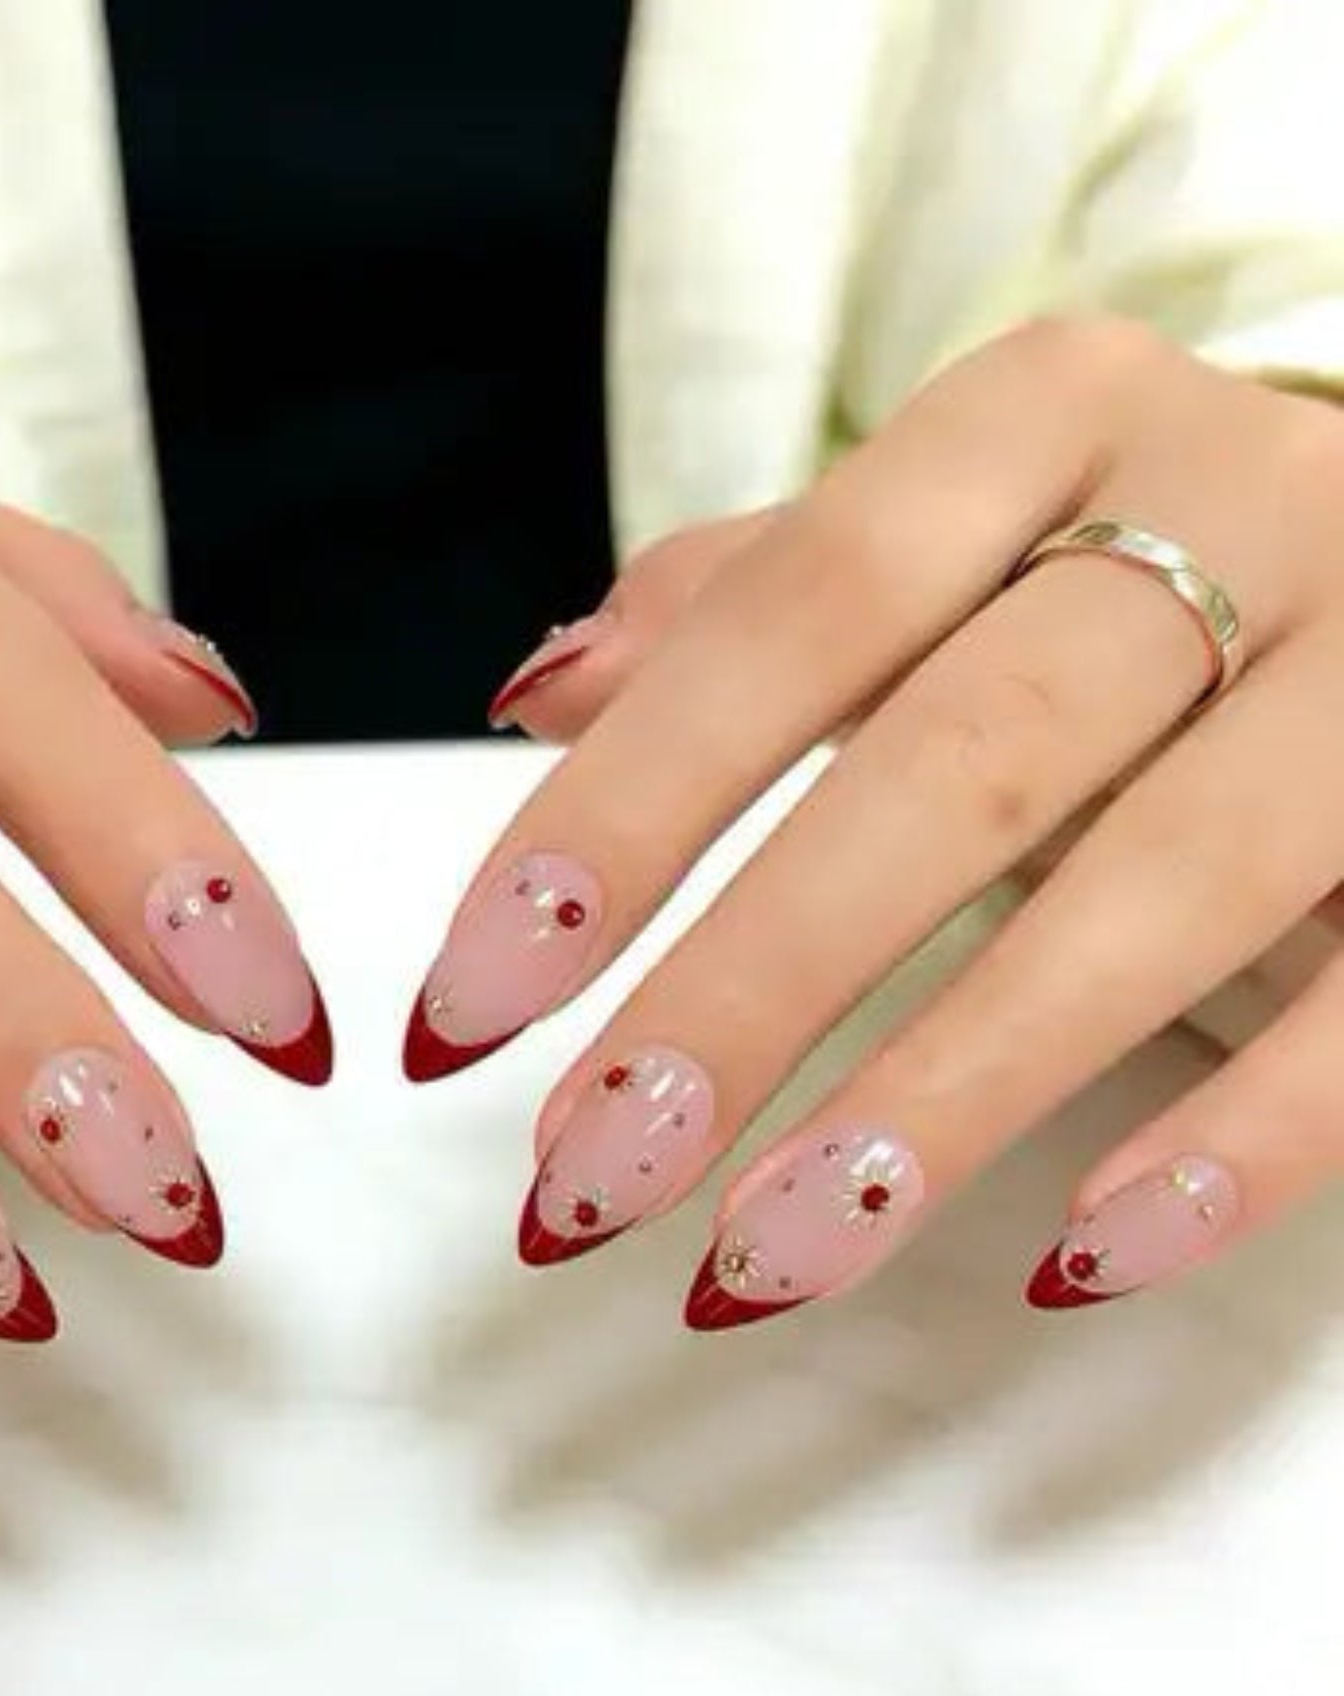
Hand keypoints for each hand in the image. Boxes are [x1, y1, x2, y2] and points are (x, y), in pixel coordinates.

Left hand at [417, 316, 1343, 1324]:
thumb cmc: (1123, 568)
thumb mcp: (942, 539)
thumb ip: (745, 604)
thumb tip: (541, 691)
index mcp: (1050, 417)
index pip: (795, 614)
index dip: (624, 812)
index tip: (472, 1004)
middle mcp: (1240, 507)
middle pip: (962, 763)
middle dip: (757, 985)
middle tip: (592, 1171)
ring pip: (1158, 894)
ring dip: (946, 1096)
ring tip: (764, 1255)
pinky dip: (1230, 1147)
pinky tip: (1068, 1261)